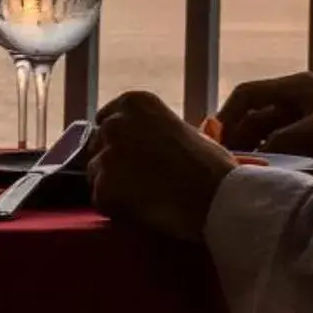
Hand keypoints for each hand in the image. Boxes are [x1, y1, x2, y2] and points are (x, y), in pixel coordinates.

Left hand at [87, 92, 237, 247]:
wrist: (217, 198)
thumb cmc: (211, 166)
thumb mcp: (184, 128)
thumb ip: (158, 129)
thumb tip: (150, 137)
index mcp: (135, 102)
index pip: (106, 118)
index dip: (119, 140)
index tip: (133, 155)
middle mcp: (115, 123)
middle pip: (97, 145)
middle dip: (112, 161)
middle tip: (140, 180)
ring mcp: (106, 156)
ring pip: (95, 173)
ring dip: (112, 185)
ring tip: (146, 197)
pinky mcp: (103, 188)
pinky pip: (100, 200)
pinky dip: (116, 208)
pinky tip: (144, 209)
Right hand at [214, 71, 312, 185]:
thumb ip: (283, 138)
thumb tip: (257, 153)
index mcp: (299, 86)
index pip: (247, 95)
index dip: (226, 117)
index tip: (213, 142)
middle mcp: (302, 96)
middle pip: (255, 114)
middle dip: (237, 136)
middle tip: (223, 163)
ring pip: (269, 131)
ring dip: (254, 148)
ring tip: (241, 171)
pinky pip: (286, 144)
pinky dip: (273, 156)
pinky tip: (269, 174)